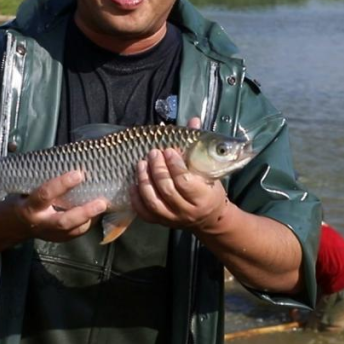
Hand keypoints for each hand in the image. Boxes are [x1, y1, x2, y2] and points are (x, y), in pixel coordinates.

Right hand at [11, 170, 107, 241]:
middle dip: (84, 212)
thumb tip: (71, 161)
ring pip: (73, 231)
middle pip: (64, 221)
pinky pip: (76, 233)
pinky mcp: (58, 240)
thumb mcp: (26, 188)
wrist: (12, 226)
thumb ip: (44, 180)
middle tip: (101, 202)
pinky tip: (97, 213)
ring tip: (104, 206)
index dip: (62, 184)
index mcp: (29, 207)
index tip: (78, 174)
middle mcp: (40, 223)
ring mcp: (50, 234)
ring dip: (90, 219)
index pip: (45, 195)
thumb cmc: (21, 199)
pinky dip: (89, 223)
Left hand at [131, 117, 233, 232]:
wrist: (209, 217)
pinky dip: (136, 198)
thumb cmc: (209, 188)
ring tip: (141, 164)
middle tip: (153, 153)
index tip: (168, 150)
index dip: (174, 165)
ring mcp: (172, 218)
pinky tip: (133, 183)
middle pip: (167, 190)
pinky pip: (144, 212)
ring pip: (153, 202)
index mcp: (203, 197)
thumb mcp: (209, 169)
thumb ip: (198, 146)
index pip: (184, 181)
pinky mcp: (161, 222)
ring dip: (144, 181)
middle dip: (158, 169)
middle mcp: (187, 211)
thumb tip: (193, 120)